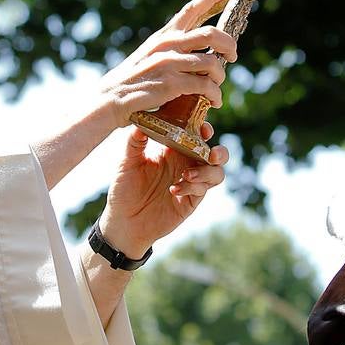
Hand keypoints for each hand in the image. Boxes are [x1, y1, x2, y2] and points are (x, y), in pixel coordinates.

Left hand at [97, 121, 229, 256]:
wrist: (124, 220)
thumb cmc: (125, 188)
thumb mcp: (127, 163)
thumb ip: (135, 143)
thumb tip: (139, 123)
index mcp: (174, 150)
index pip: (196, 135)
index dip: (204, 129)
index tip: (202, 127)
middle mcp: (186, 164)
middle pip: (215, 154)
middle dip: (219, 152)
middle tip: (211, 153)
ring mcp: (191, 183)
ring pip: (216, 174)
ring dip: (207, 172)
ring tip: (188, 174)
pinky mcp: (190, 201)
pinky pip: (201, 191)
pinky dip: (192, 187)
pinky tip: (174, 189)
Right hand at [98, 0, 239, 126]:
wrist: (110, 99)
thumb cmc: (133, 81)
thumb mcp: (150, 56)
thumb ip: (172, 50)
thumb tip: (200, 54)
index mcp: (164, 36)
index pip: (191, 10)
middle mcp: (168, 44)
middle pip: (211, 33)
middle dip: (229, 44)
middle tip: (233, 55)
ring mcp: (170, 62)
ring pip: (212, 62)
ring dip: (221, 76)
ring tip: (217, 87)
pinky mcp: (172, 83)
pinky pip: (205, 85)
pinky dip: (215, 94)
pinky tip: (214, 101)